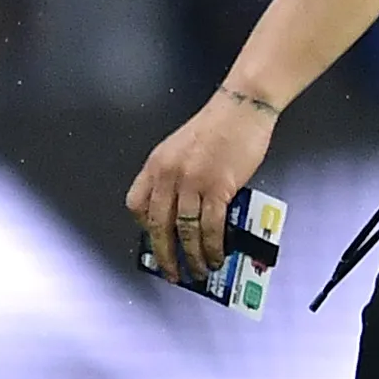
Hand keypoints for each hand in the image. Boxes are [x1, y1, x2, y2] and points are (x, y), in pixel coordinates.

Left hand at [127, 89, 277, 280]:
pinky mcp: (217, 187)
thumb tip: (182, 210)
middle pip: (158, 225)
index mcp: (157, 164)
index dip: (144, 228)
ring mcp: (192, 182)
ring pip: (185, 231)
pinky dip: (212, 247)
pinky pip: (210, 227)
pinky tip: (216, 255)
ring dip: (192, 256)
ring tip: (198, 270)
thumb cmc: (219, 124)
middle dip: (164, 255)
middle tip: (170, 272)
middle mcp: (168, 174)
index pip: (136, 204)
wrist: (242, 106)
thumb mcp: (181, 148)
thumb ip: (176, 176)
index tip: (154, 241)